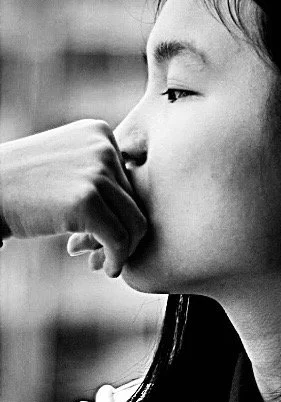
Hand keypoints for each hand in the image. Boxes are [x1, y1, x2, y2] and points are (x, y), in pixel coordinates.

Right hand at [0, 119, 146, 276]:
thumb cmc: (20, 187)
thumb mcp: (65, 167)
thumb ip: (100, 180)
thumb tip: (138, 223)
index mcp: (99, 133)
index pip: (130, 181)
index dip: (119, 213)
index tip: (97, 234)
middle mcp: (103, 147)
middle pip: (135, 202)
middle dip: (122, 234)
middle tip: (100, 255)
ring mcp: (96, 172)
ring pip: (135, 223)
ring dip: (123, 250)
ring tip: (103, 263)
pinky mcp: (87, 201)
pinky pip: (120, 239)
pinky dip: (117, 259)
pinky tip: (105, 268)